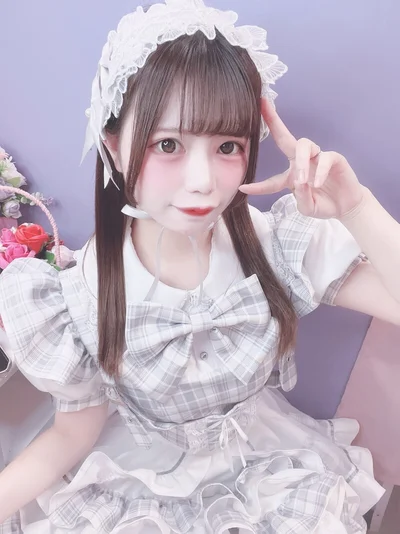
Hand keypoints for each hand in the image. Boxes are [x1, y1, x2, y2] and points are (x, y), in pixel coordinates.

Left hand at [240, 99, 364, 219]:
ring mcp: (318, 157)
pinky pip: (325, 158)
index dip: (258, 186)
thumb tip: (299, 183)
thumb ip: (301, 199)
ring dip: (300, 162)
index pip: (271, 180)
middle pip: (284, 138)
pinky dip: (320, 171)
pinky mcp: (334, 158)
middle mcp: (302, 162)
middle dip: (273, 121)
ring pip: (303, 145)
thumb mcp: (307, 207)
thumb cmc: (324, 204)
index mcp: (290, 175)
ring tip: (302, 181)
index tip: (243, 188)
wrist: (346, 207)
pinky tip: (317, 184)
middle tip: (263, 106)